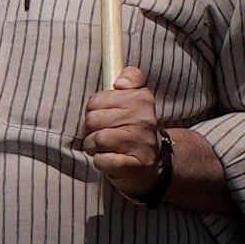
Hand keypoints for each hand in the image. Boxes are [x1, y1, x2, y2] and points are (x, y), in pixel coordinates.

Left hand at [78, 83, 180, 206]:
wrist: (153, 162)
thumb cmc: (133, 128)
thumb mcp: (136, 99)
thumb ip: (131, 79)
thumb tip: (120, 82)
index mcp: (142, 98)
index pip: (96, 99)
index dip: (95, 107)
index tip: (107, 112)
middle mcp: (144, 118)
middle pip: (92, 119)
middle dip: (91, 129)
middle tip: (104, 132)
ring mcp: (140, 142)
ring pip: (96, 139)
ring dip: (93, 146)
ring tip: (105, 147)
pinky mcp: (132, 165)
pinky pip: (101, 159)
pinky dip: (100, 161)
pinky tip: (110, 159)